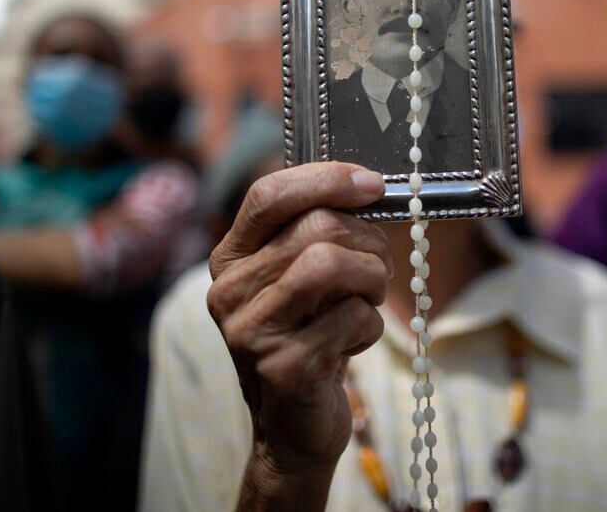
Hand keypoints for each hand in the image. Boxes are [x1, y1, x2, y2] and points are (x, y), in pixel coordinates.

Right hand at [207, 162, 390, 509]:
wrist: (293, 428)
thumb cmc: (309, 336)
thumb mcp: (301, 279)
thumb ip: (319, 232)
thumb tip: (369, 186)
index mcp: (230, 258)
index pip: (269, 194)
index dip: (328, 179)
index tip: (374, 185)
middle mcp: (229, 291)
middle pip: (317, 227)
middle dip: (368, 242)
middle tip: (378, 267)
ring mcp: (250, 331)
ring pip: (332, 264)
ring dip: (372, 279)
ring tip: (367, 300)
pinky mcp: (282, 368)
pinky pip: (351, 318)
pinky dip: (370, 326)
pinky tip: (354, 343)